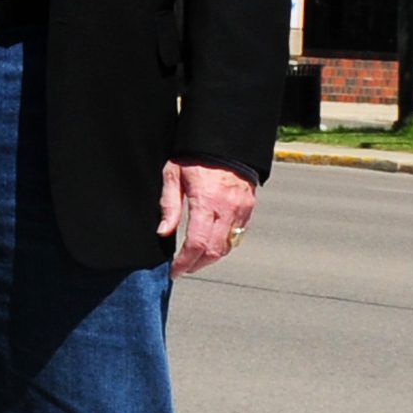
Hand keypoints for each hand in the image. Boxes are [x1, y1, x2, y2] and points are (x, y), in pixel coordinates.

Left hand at [157, 159, 256, 275]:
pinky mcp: (248, 209)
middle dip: (197, 265)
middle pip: (214, 251)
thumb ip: (169, 205)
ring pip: (227, 246)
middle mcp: (227, 209)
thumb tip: (163, 233)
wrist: (225, 141)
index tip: (174, 271)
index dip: (185, 262)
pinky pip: (237, 236)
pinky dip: (223, 246)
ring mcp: (241, 210)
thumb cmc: (194, 156)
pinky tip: (209, 246)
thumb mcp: (173, 175)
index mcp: (206, 201)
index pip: (197, 243)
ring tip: (193, 260)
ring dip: (210, 258)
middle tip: (182, 269)